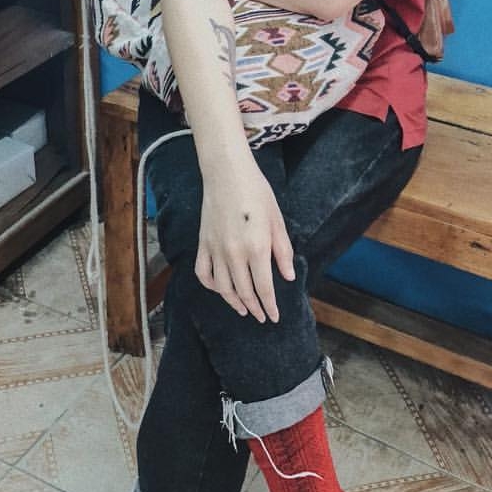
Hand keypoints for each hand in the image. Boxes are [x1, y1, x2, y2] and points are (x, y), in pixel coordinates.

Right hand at [195, 157, 295, 322]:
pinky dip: (211, 286)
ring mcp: (216, 250)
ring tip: (244, 310)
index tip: (275, 317)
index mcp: (257, 248)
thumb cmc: (257, 193)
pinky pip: (203, 273)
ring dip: (234, 302)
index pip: (264, 288)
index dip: (270, 306)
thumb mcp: (277, 221)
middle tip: (262, 317)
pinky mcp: (203, 244)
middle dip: (255, 308)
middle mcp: (234, 254)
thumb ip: (283, 251)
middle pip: (244, 292)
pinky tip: (220, 290)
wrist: (227, 173)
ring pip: (223, 288)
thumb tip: (288, 277)